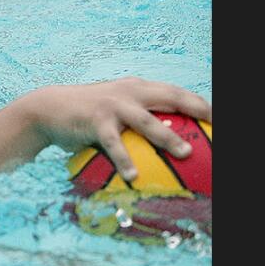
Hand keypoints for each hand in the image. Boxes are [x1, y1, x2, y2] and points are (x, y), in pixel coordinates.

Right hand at [25, 77, 210, 181]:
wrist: (47, 109)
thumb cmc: (85, 115)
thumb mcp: (114, 110)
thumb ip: (137, 122)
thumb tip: (167, 147)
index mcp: (137, 88)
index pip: (175, 92)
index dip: (200, 103)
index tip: (218, 118)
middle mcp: (128, 92)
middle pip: (170, 96)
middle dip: (196, 108)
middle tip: (216, 124)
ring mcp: (112, 105)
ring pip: (146, 120)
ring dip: (167, 137)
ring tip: (185, 153)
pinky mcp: (95, 120)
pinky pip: (114, 144)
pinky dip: (125, 160)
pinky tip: (133, 176)